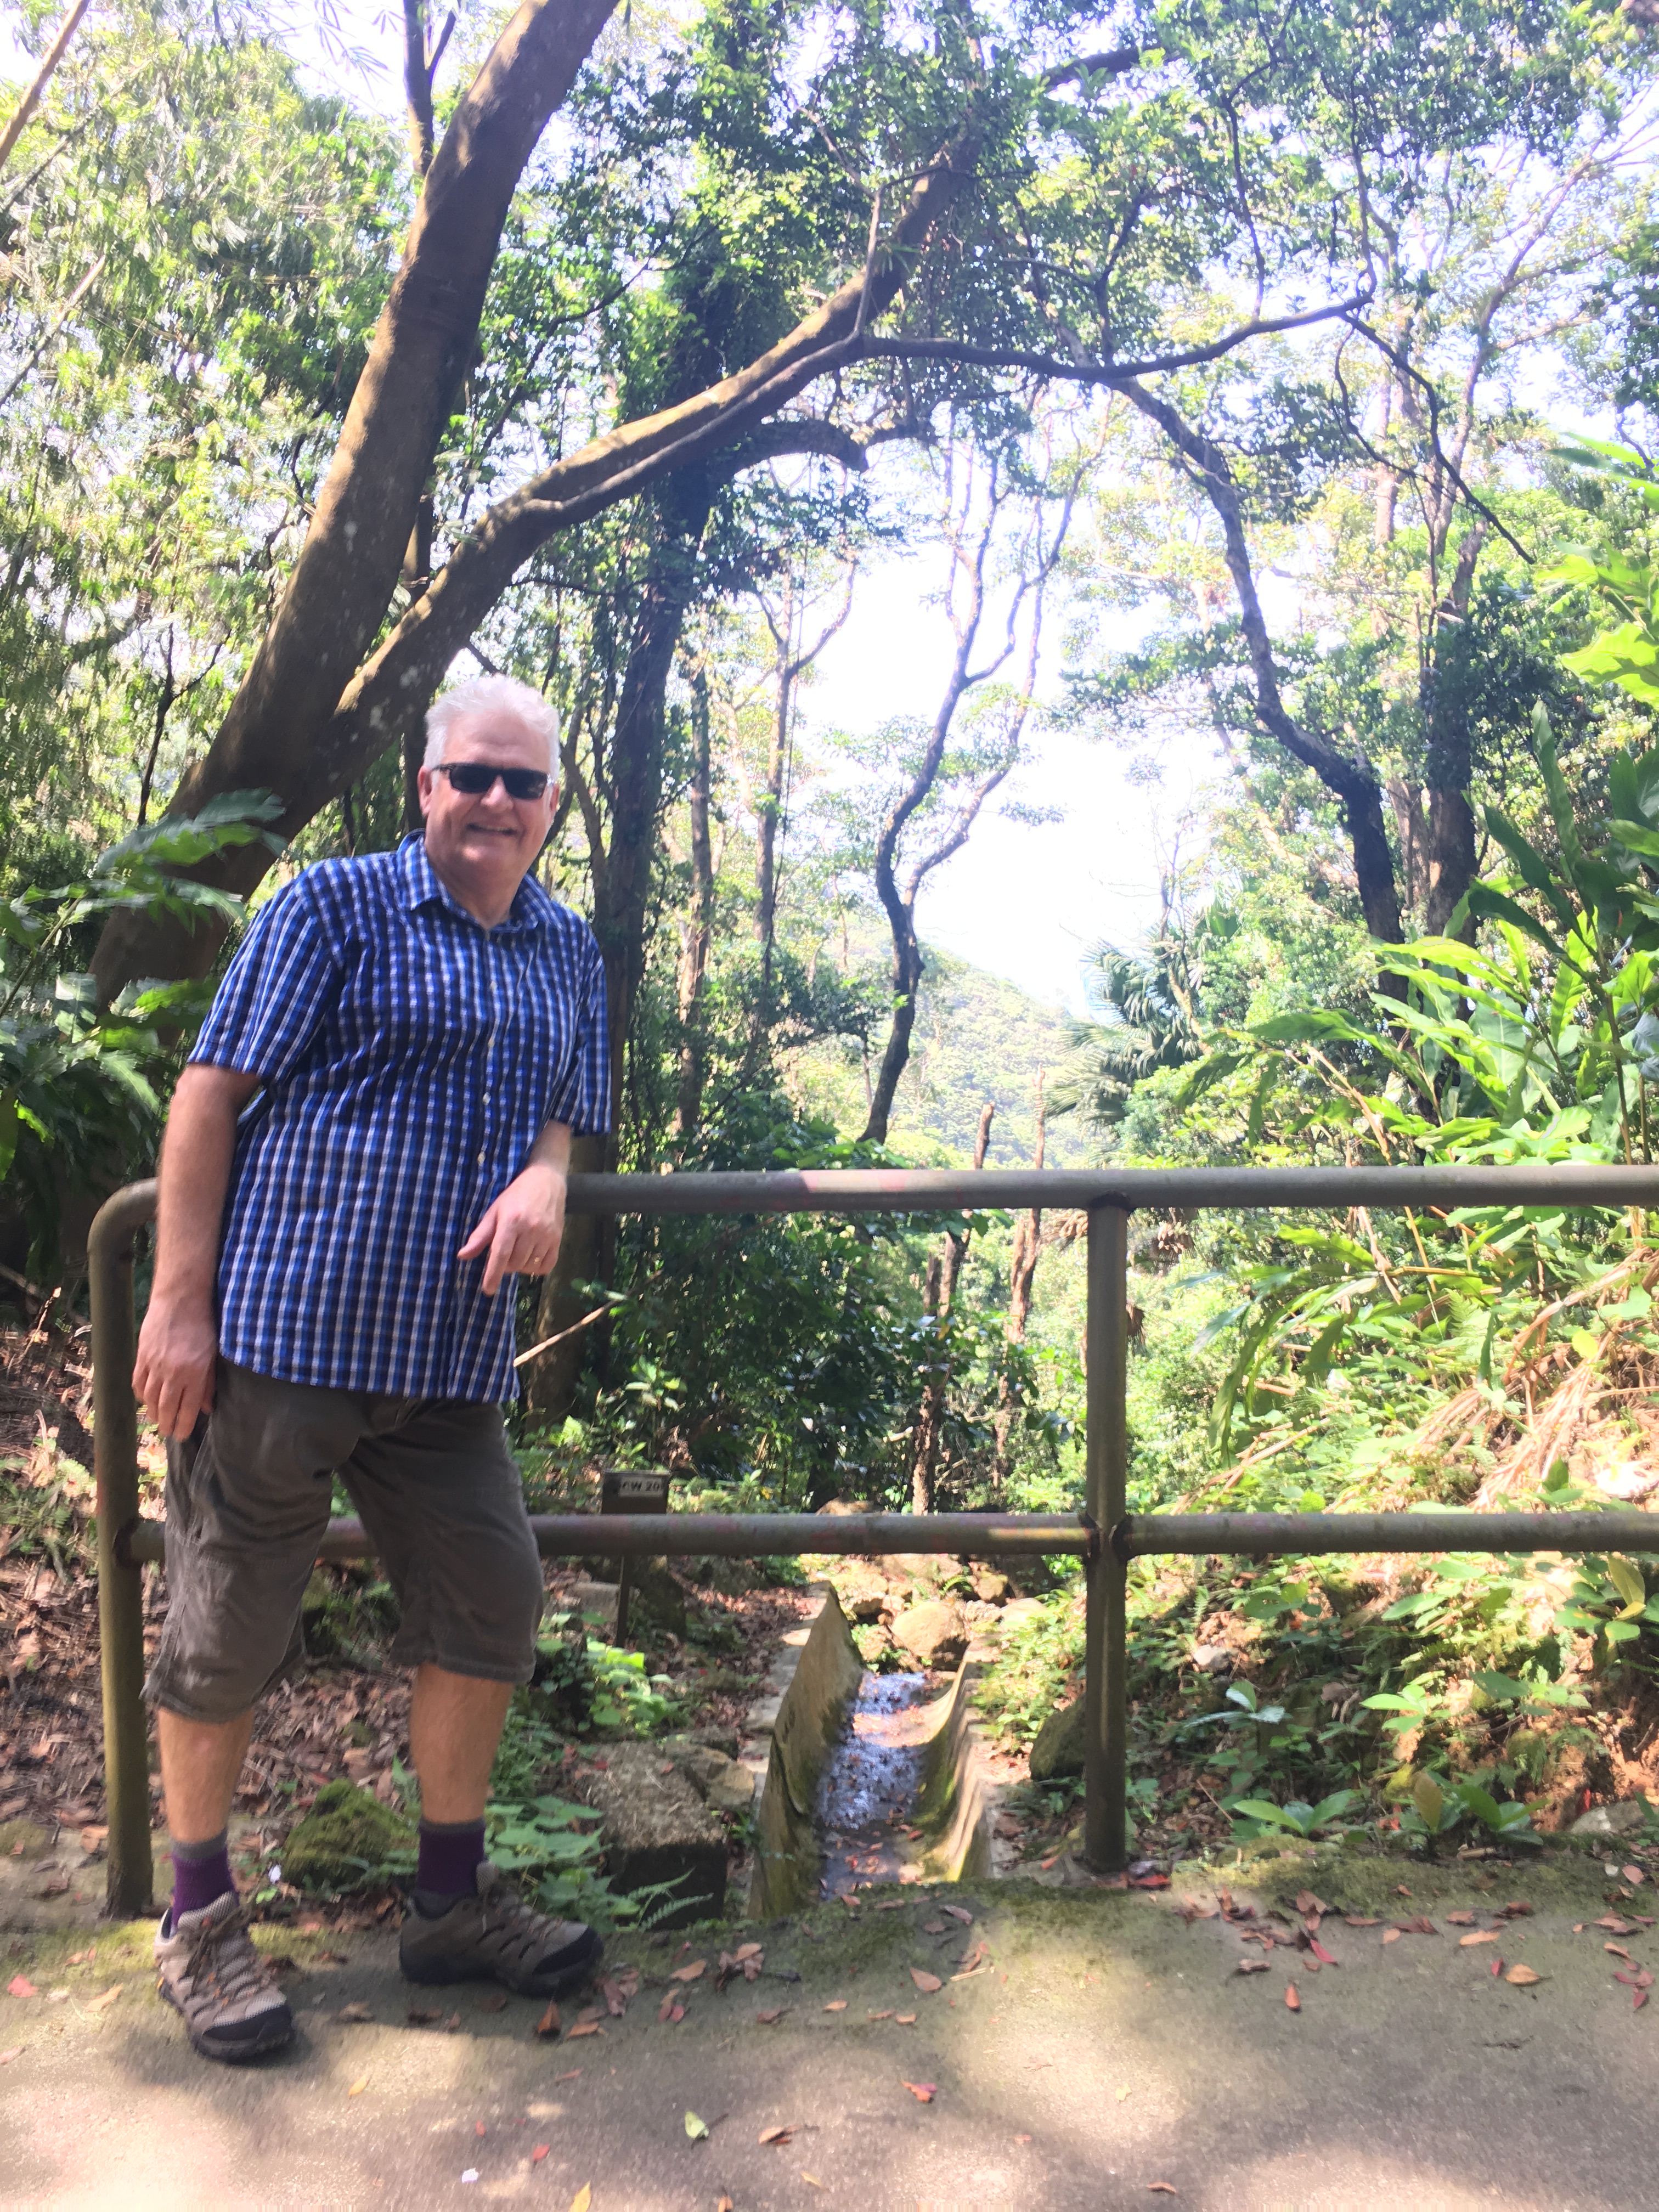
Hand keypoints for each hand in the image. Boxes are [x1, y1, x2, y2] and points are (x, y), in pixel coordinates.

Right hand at [133, 1299, 218, 1440]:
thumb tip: (207, 1408)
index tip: (181, 1435)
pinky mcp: (142, 1356)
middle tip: (167, 1433)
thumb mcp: (212, 1355)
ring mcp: (154, 1365)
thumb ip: (208, 1383)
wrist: (180, 1299)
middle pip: (165, 1407)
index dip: (183, 1425)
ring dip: (152, 1412)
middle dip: (166, 1423)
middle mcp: (171, 1372)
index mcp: (193, 1373)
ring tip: (156, 1420)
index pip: (186, 1408)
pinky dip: (141, 1394)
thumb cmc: (203, 1325)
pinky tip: (145, 1400)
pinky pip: (138, 1382)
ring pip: (149, 1397)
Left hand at [459, 1160, 566, 1295]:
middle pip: (514, 1264)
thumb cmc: (516, 1195)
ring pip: (529, 1266)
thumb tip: (462, 1256)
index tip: (488, 1290)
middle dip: (505, 1265)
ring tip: (517, 1251)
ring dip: (520, 1266)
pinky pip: (546, 1266)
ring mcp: (547, 1235)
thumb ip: (480, 1236)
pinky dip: (536, 1268)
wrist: (546, 1180)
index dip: (493, 1275)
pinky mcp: (558, 1239)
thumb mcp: (494, 1211)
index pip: (500, 1255)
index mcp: (511, 1221)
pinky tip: (531, 1257)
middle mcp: (531, 1230)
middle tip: (504, 1252)